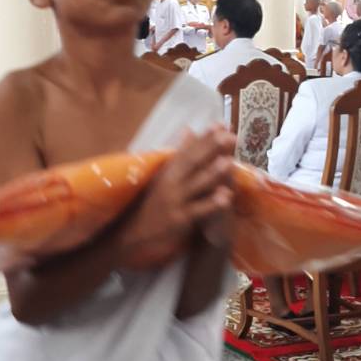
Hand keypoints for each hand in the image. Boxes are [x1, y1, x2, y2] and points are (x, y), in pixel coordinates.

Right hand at [120, 127, 236, 266]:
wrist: (130, 236)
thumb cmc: (148, 206)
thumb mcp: (161, 176)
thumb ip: (177, 154)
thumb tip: (189, 129)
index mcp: (167, 171)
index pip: (187, 150)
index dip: (204, 137)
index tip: (221, 124)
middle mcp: (170, 182)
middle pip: (193, 162)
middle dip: (212, 149)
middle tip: (230, 135)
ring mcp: (174, 201)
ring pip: (196, 184)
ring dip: (213, 173)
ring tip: (230, 161)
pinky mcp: (178, 220)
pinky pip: (198, 210)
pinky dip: (212, 204)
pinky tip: (226, 197)